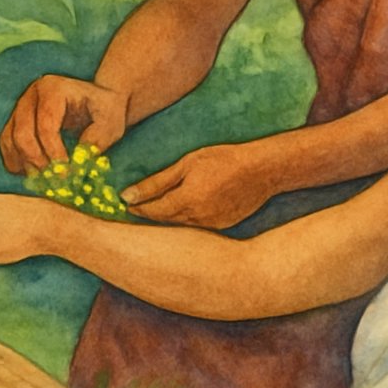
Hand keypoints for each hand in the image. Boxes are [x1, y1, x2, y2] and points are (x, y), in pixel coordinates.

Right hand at [0, 74, 129, 173]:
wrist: (97, 103)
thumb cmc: (105, 111)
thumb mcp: (110, 123)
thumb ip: (96, 140)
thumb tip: (76, 162)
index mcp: (53, 88)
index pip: (46, 125)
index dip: (54, 153)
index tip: (67, 173)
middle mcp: (31, 95)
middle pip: (22, 134)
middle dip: (38, 162)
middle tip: (56, 180)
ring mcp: (19, 108)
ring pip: (10, 141)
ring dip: (26, 165)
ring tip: (48, 179)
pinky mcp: (14, 122)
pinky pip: (6, 146)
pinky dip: (16, 163)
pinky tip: (36, 174)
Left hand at [123, 143, 274, 228]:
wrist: (261, 170)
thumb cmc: (223, 159)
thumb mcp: (187, 164)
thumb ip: (156, 182)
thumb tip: (128, 195)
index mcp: (186, 201)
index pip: (152, 211)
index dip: (138, 208)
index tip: (126, 204)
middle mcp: (197, 219)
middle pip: (164, 220)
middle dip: (150, 214)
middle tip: (138, 206)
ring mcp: (211, 226)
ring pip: (180, 225)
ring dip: (168, 217)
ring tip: (160, 206)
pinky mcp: (221, 227)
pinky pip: (196, 226)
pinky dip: (186, 219)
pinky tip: (186, 209)